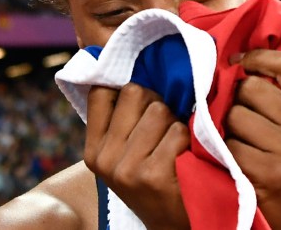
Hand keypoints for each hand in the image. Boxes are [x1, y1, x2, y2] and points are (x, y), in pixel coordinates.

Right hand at [84, 83, 190, 228]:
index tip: (141, 106)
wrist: (172, 227)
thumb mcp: (125, 155)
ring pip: (159, 110)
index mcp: (93, 151)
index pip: (101, 92)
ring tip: (174, 145)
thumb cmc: (154, 180)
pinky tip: (183, 159)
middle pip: (135, 93)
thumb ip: (123, 120)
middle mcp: (105, 159)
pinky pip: (177, 131)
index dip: (126, 91)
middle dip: (156, 103)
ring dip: (175, 123)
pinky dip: (187, 140)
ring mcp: (127, 169)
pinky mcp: (153, 175)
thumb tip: (137, 67)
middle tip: (163, 127)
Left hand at [226, 50, 280, 228]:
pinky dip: (224, 152)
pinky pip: (229, 146)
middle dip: (234, 99)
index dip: (256, 57)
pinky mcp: (272, 173)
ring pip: (235, 115)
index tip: (237, 63)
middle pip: (250, 88)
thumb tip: (238, 57)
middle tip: (235, 116)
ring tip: (238, 141)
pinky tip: (236, 161)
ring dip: (226, 128)